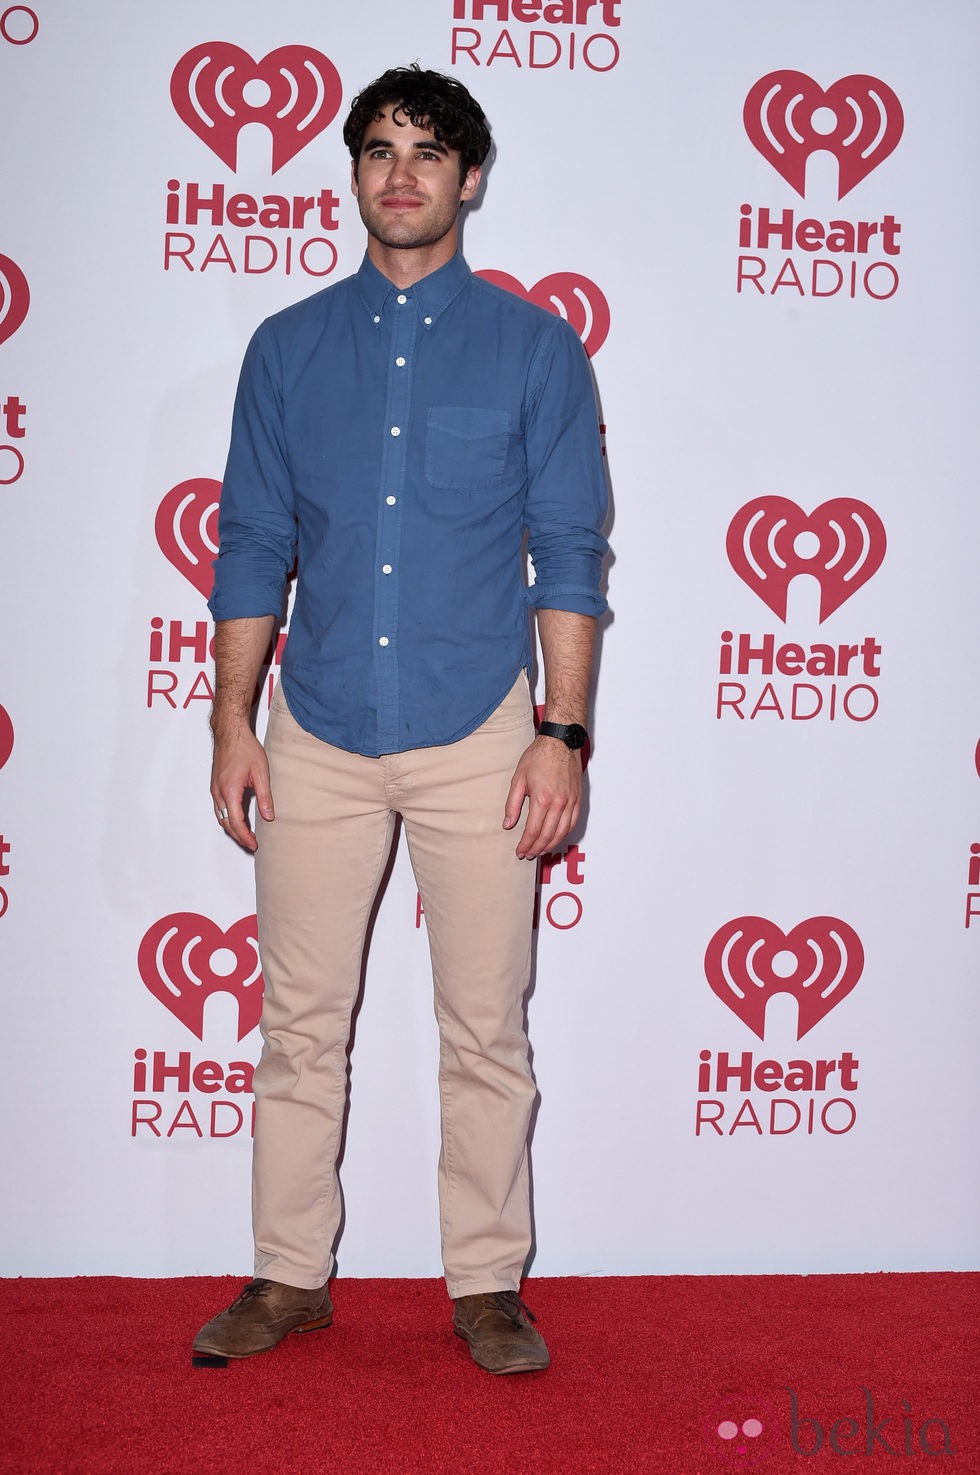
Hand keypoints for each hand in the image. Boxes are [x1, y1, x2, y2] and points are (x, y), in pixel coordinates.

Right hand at [210, 726, 273, 851]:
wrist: (230, 733)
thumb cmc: (245, 748)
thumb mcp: (261, 772)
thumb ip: (264, 796)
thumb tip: (268, 817)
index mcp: (230, 791)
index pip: (236, 823)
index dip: (245, 837)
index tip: (254, 845)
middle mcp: (218, 793)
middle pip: (226, 824)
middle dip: (239, 837)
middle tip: (252, 844)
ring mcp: (215, 790)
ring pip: (221, 818)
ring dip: (232, 829)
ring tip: (247, 836)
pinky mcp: (215, 786)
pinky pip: (219, 809)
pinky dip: (228, 819)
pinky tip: (238, 820)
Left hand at [503, 735, 581, 859]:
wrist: (561, 741)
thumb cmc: (538, 757)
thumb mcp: (518, 779)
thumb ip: (512, 804)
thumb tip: (508, 824)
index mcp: (542, 799)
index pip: (533, 831)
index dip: (526, 845)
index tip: (520, 852)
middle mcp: (559, 803)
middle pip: (548, 836)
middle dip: (536, 849)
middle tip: (527, 855)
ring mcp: (570, 802)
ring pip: (562, 833)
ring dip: (550, 845)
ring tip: (540, 851)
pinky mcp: (578, 799)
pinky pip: (572, 823)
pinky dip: (564, 834)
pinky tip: (555, 838)